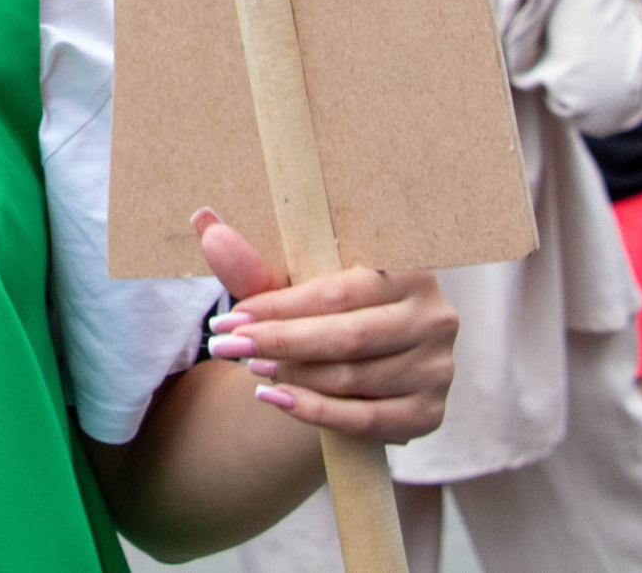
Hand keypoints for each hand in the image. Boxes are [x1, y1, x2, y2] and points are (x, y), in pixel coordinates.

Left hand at [191, 210, 455, 443]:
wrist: (360, 360)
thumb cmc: (326, 309)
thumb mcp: (295, 283)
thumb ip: (253, 264)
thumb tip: (204, 222)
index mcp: (409, 269)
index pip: (337, 292)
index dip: (277, 307)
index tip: (227, 319)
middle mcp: (435, 316)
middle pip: (348, 337)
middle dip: (279, 343)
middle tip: (227, 348)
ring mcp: (437, 368)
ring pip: (354, 379)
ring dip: (294, 376)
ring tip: (252, 368)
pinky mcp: (429, 413)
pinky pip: (367, 420)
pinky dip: (317, 412)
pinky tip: (278, 399)